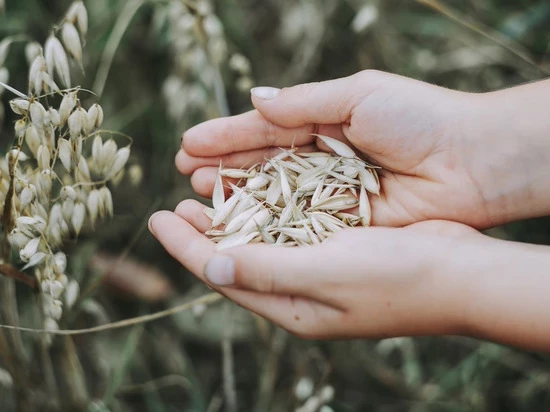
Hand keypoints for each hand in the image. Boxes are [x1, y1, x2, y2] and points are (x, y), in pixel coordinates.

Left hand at [149, 200, 477, 339]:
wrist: (460, 273)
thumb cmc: (396, 278)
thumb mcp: (326, 275)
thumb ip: (267, 270)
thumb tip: (210, 265)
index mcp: (291, 307)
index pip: (223, 274)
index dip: (185, 247)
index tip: (155, 218)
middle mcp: (299, 291)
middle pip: (236, 259)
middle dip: (202, 232)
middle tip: (174, 203)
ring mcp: (319, 269)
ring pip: (261, 241)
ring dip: (231, 217)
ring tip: (204, 192)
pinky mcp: (338, 247)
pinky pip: (289, 228)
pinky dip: (267, 209)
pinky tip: (256, 190)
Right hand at [177, 71, 549, 228]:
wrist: (471, 162)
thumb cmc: (418, 118)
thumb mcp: (358, 95)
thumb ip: (303, 102)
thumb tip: (255, 100)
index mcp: (323, 122)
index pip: (264, 129)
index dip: (227, 136)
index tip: (189, 144)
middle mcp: (321, 160)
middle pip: (262, 164)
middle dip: (224, 166)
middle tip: (185, 173)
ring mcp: (329, 193)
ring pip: (273, 195)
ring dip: (237, 194)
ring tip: (200, 194)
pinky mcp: (343, 223)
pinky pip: (297, 223)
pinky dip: (268, 222)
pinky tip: (238, 221)